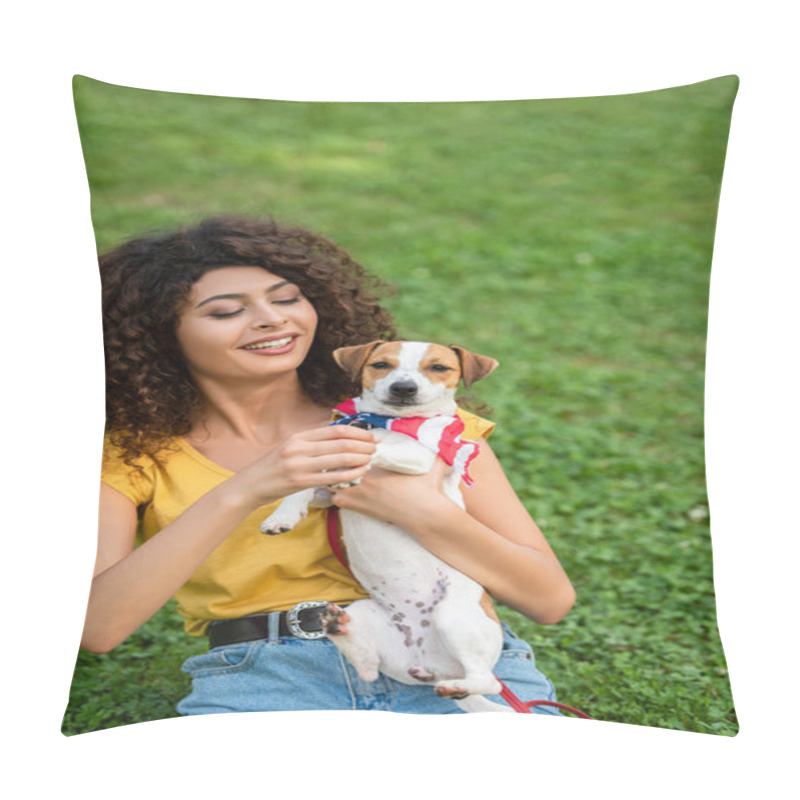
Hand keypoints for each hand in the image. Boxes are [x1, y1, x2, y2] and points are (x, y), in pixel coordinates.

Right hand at [232, 425, 376, 507]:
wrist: (249, 486)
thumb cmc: (272, 467)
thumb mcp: (288, 447)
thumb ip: (310, 442)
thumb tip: (337, 437)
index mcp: (298, 437)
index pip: (335, 430)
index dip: (357, 432)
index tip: (370, 436)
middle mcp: (299, 447)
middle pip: (341, 443)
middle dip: (363, 445)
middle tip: (376, 448)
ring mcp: (299, 465)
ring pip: (340, 458)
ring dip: (360, 458)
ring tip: (371, 460)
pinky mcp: (300, 482)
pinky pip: (332, 477)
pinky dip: (350, 474)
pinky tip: (360, 473)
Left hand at [329, 457, 451, 525]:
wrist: (427, 516)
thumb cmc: (428, 490)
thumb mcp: (433, 465)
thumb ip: (435, 450)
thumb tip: (444, 436)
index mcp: (379, 468)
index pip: (355, 453)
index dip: (353, 448)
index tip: (357, 447)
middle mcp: (366, 483)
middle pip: (340, 466)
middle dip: (340, 461)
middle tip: (345, 458)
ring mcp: (361, 498)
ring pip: (334, 483)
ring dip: (335, 477)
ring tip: (342, 472)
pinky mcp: (361, 510)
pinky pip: (338, 501)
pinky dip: (337, 494)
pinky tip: (346, 489)